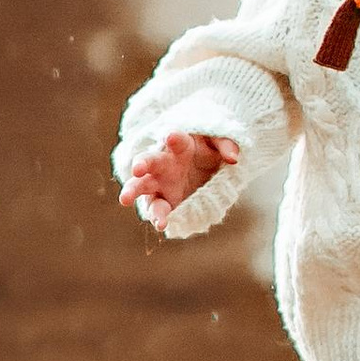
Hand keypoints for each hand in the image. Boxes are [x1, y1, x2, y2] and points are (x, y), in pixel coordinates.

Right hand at [119, 131, 236, 226]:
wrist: (203, 167)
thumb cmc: (207, 149)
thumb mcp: (219, 142)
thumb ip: (226, 145)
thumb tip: (234, 158)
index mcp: (179, 145)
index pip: (175, 139)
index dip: (173, 138)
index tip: (171, 136)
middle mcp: (165, 163)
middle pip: (148, 161)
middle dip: (141, 164)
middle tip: (136, 169)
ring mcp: (162, 184)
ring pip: (144, 188)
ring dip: (134, 192)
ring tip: (125, 199)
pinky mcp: (165, 202)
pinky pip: (157, 210)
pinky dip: (158, 217)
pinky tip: (162, 224)